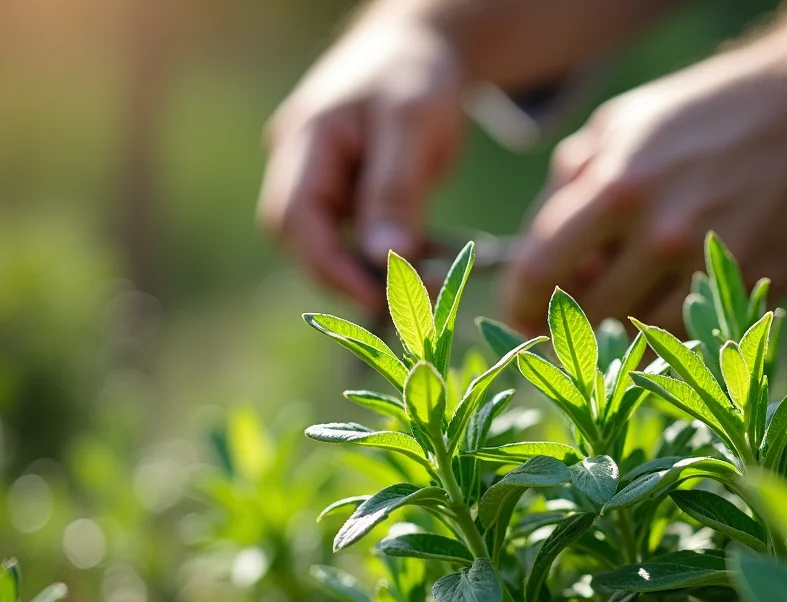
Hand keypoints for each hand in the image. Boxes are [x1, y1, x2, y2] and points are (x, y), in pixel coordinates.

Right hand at [258, 20, 463, 311]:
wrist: (421, 50)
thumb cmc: (413, 74)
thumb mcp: (410, 124)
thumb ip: (394, 191)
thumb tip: (384, 260)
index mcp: (304, 142)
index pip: (293, 219)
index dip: (329, 266)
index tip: (377, 297)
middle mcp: (301, 167)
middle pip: (306, 241)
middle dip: (353, 277)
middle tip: (412, 301)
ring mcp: (323, 183)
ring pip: (335, 246)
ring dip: (376, 274)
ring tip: (428, 287)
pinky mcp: (349, 197)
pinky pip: (360, 239)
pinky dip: (390, 259)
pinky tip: (427, 267)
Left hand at [502, 5, 786, 334]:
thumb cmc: (723, 108)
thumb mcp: (631, 117)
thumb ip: (577, 173)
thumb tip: (544, 229)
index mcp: (615, 182)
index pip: (535, 270)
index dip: (517, 305)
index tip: (519, 315)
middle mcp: (657, 228)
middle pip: (582, 315)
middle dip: (567, 327)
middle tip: (570, 325)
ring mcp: (711, 262)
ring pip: (637, 336)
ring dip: (620, 336)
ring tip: (626, 314)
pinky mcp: (758, 284)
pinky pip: (694, 337)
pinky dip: (671, 338)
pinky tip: (670, 316)